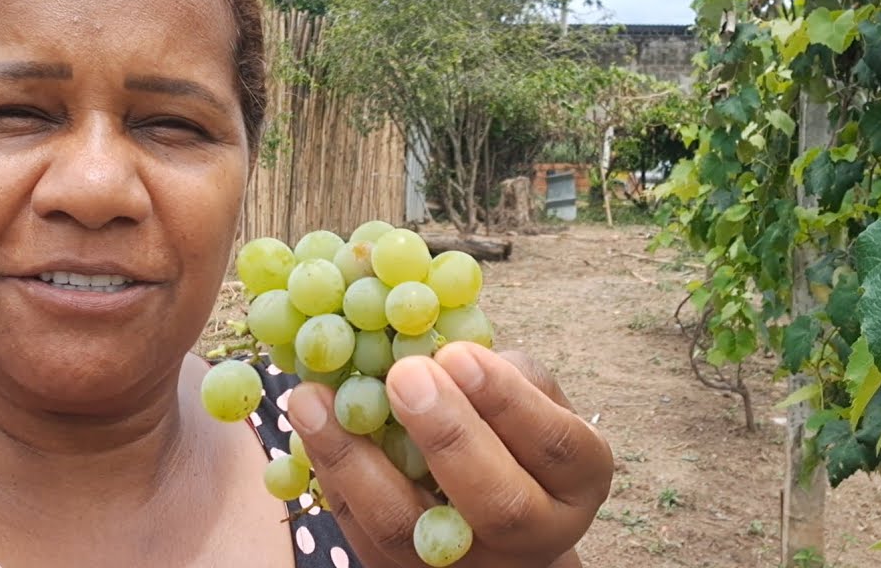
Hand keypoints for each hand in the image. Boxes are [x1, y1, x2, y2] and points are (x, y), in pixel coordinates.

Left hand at [286, 341, 613, 566]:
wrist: (491, 515)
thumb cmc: (512, 430)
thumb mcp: (530, 397)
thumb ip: (497, 371)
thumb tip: (429, 335)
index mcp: (576, 480)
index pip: (553, 445)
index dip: (507, 400)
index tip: (458, 353)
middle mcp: (532, 534)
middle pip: (496, 503)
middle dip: (448, 435)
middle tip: (404, 374)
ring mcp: (464, 565)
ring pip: (407, 528)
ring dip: (355, 458)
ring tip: (312, 396)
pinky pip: (358, 530)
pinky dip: (328, 475)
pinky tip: (305, 424)